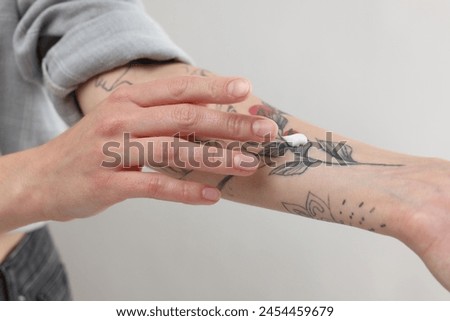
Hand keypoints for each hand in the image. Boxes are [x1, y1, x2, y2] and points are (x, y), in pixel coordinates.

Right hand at [25, 76, 277, 222]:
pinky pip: (155, 185)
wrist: (41, 178)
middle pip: (186, 116)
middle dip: (230, 123)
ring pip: (176, 150)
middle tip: (263, 130)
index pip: (180, 88)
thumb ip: (159, 117)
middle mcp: (122, 118)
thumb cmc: (91, 149)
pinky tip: (211, 196)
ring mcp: (114, 150)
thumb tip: (206, 116)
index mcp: (128, 99)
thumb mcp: (121, 121)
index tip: (246, 91)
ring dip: (217, 157)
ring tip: (248, 164)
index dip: (215, 88)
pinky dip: (186, 191)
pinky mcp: (108, 183)